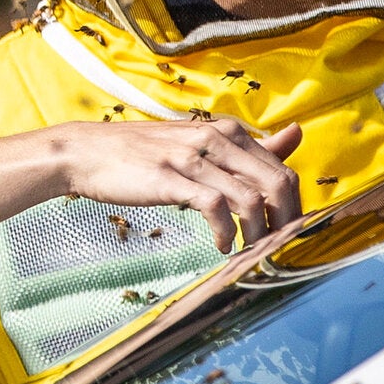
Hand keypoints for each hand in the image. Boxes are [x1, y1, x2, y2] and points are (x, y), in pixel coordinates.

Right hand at [47, 118, 303, 250]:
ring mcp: (193, 157)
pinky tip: (222, 246)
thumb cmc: (145, 153)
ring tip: (251, 252)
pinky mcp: (170, 178)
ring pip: (249, 198)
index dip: (293, 207)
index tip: (288, 234)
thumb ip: (249, 147)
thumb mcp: (200, 144)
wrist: (86, 152)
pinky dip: (226, 233)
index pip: (282, 170)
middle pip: (277, 184)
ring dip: (258, 234)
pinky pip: (214, 207)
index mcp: (228, 131)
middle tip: (278, 249)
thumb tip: (297, 134)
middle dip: (285, 223)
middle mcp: (216, 139)